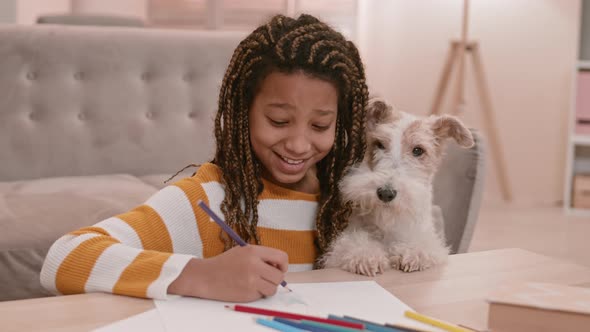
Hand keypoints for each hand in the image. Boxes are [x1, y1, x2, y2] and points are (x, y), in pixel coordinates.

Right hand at [168, 245, 288, 301]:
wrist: (205, 276)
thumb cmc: (225, 263)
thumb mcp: (243, 251)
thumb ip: (261, 256)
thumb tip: (280, 267)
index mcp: (254, 251)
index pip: (282, 257)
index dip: (283, 265)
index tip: (278, 268)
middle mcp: (254, 265)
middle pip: (279, 276)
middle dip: (276, 278)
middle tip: (266, 278)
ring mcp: (251, 280)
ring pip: (273, 288)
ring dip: (268, 288)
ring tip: (256, 283)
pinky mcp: (247, 293)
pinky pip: (262, 295)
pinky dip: (258, 294)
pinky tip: (247, 288)